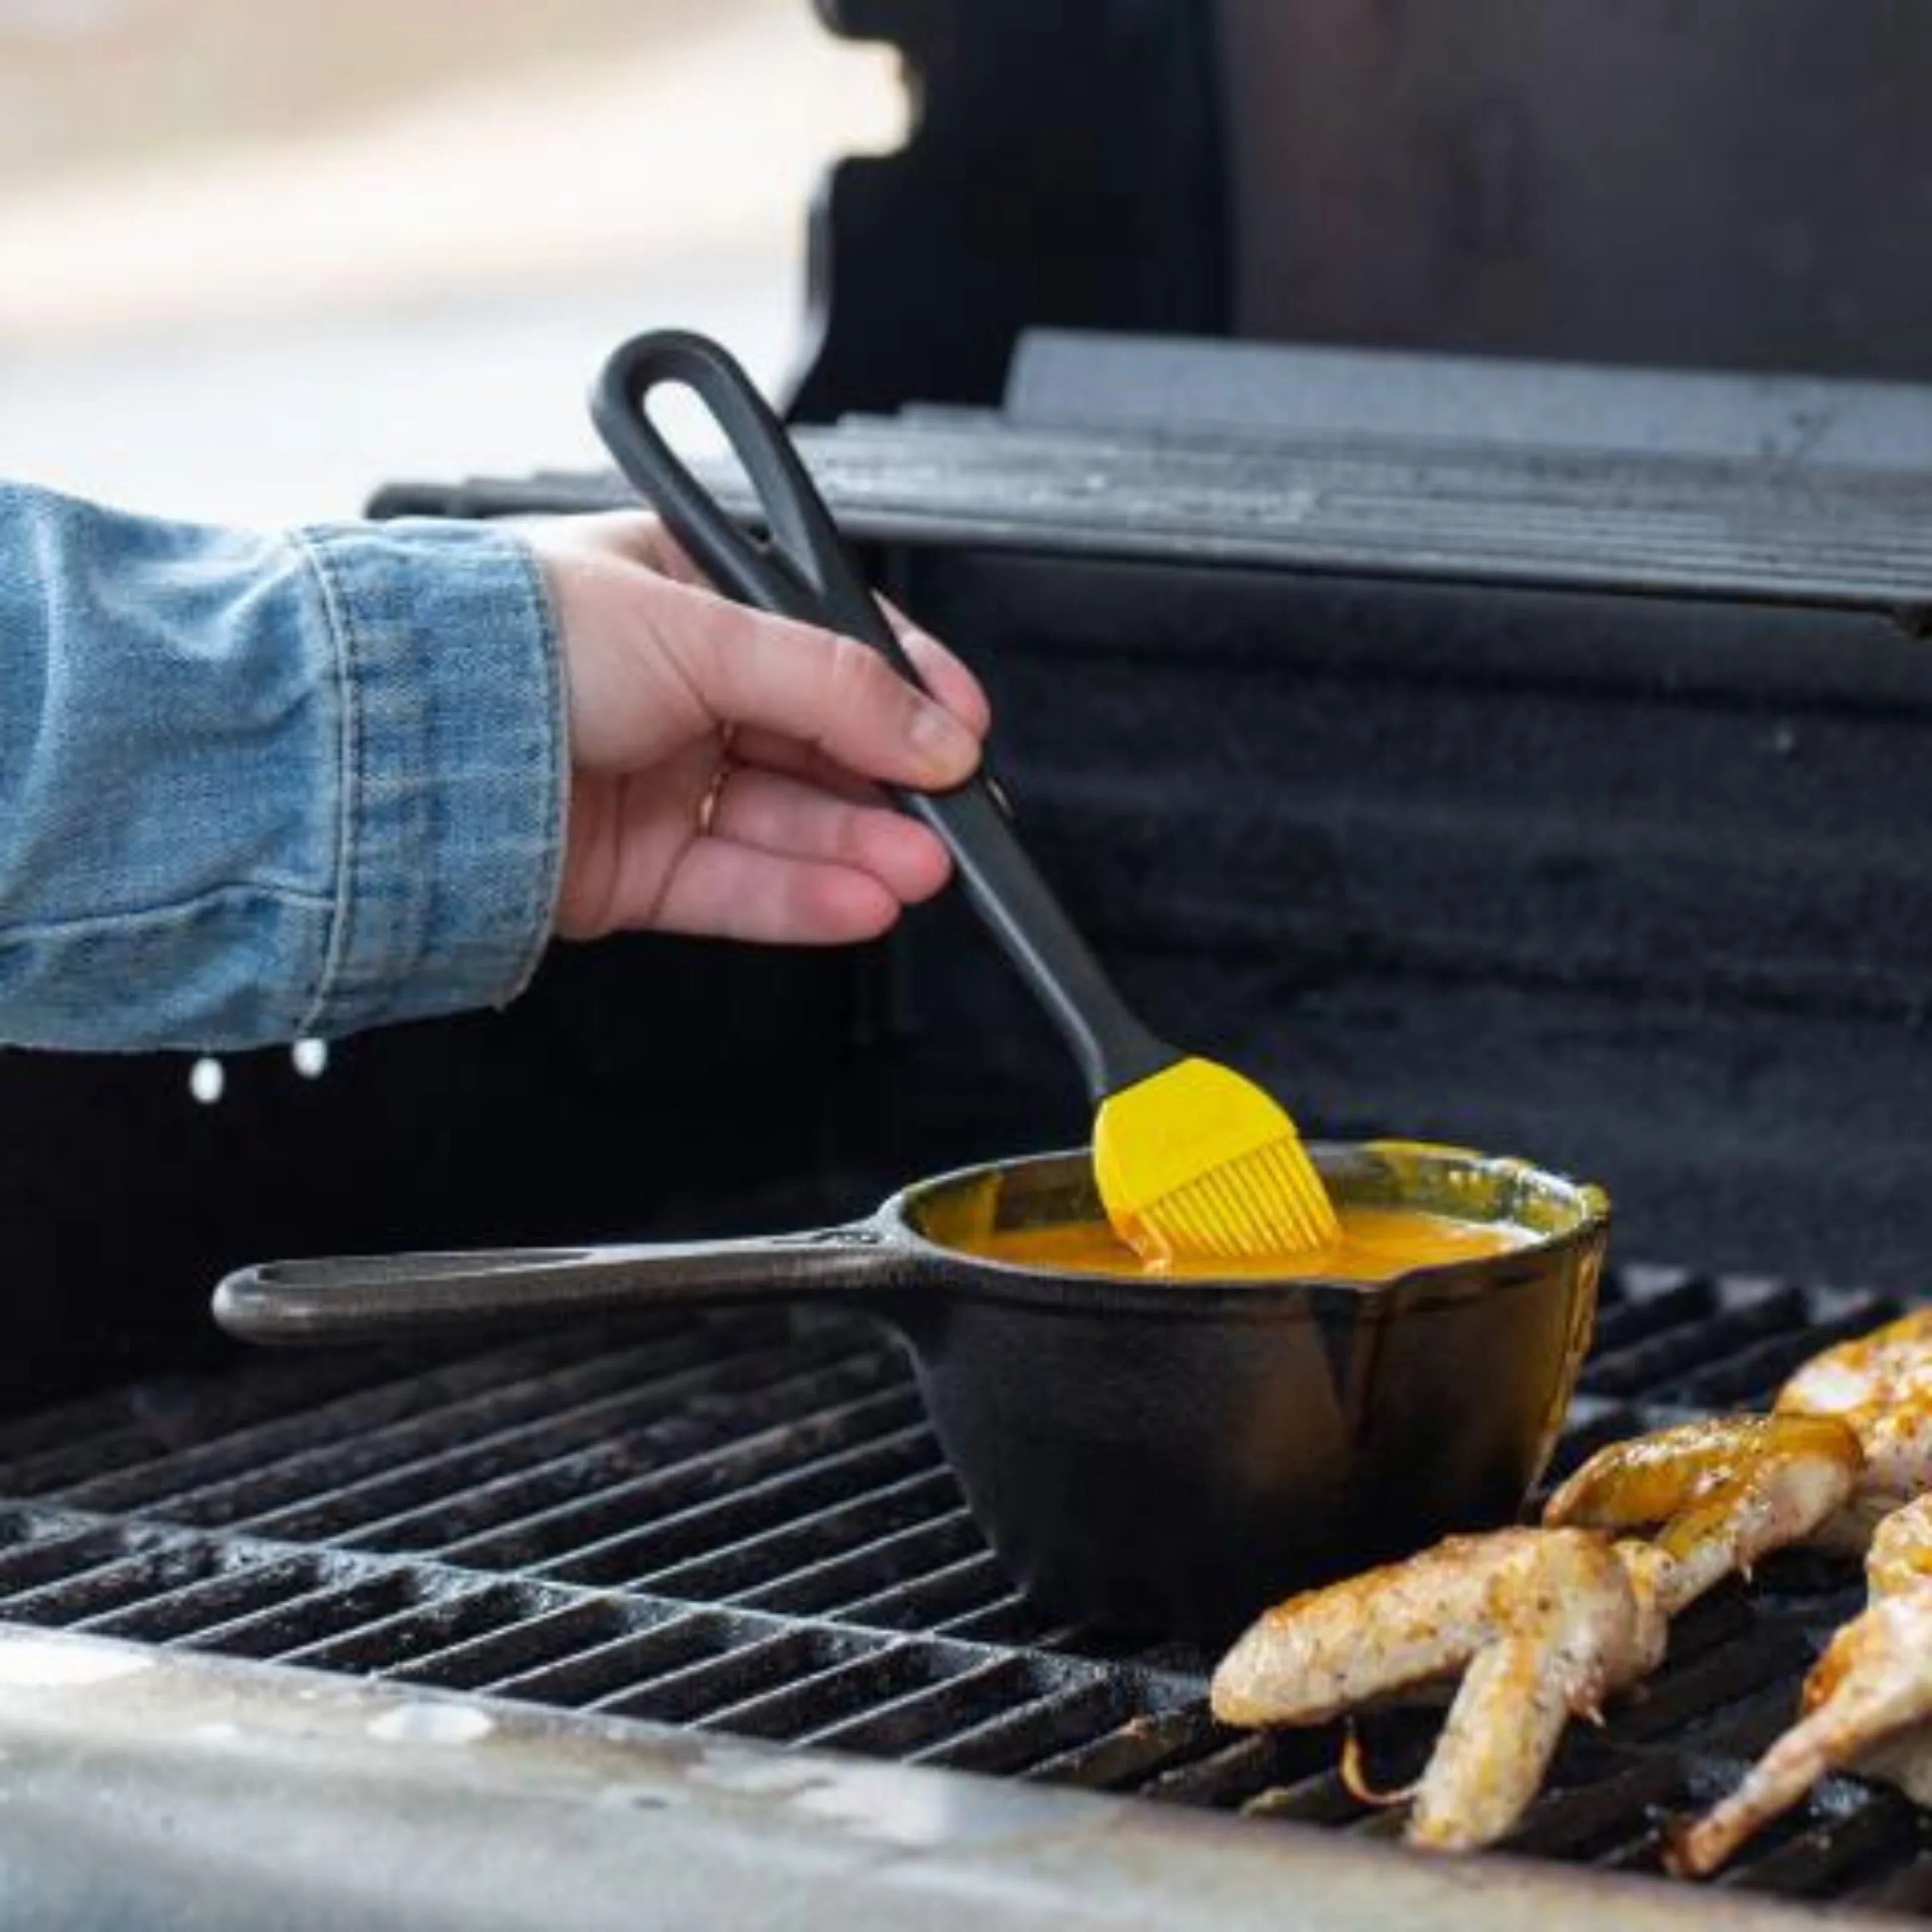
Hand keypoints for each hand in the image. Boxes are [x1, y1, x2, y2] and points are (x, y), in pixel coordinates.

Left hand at [522, 512, 988, 943]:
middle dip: (889, 786)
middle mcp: (674, 689)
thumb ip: (832, 686)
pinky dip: (802, 897)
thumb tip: (937, 731)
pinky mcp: (632, 869)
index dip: (903, 690)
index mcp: (686, 596)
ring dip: (859, 849)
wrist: (391, 748)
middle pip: (814, 746)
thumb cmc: (505, 641)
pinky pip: (738, 886)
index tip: (963, 729)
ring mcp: (653, 782)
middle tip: (954, 819)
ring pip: (784, 824)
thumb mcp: (698, 628)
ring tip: (920, 869)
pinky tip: (860, 900)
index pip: (825, 645)